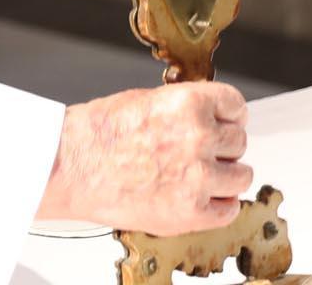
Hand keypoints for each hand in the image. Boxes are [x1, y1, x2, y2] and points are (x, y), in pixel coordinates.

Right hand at [37, 82, 251, 236]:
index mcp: (188, 104)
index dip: (229, 115)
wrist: (69, 167)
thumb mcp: (143, 100)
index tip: (224, 123)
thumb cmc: (96, 134)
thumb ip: (182, 109)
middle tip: (196, 152)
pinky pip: (229, 209)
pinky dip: (216, 205)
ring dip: (223, 177)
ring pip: (241, 176)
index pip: (236, 105)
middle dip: (221, 146)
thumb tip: (207, 118)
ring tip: (196, 176)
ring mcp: (199, 177)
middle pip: (239, 141)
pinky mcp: (192, 211)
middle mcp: (199, 137)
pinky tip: (195, 196)